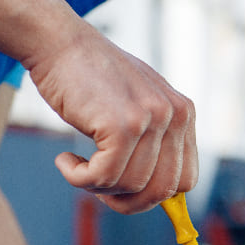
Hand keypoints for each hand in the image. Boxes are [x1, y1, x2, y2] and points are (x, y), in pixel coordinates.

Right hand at [26, 22, 197, 213]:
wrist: (59, 42)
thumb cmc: (90, 78)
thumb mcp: (135, 105)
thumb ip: (153, 142)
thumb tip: (159, 197)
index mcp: (183, 112)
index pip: (185, 180)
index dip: (153, 195)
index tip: (124, 191)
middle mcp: (174, 115)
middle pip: (163, 191)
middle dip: (128, 201)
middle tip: (97, 188)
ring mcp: (150, 119)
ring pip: (131, 186)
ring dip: (97, 187)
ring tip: (77, 165)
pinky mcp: (122, 125)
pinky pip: (104, 177)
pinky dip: (79, 178)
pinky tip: (65, 161)